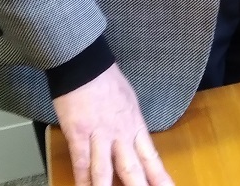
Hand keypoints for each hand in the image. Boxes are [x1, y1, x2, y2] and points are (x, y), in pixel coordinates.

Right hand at [53, 63, 173, 185]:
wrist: (87, 65)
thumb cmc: (107, 80)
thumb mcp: (130, 101)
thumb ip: (132, 125)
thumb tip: (135, 142)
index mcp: (136, 126)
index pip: (151, 157)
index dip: (160, 177)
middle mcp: (121, 134)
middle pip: (132, 169)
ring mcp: (100, 136)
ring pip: (105, 171)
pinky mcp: (79, 134)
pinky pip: (81, 163)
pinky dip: (82, 181)